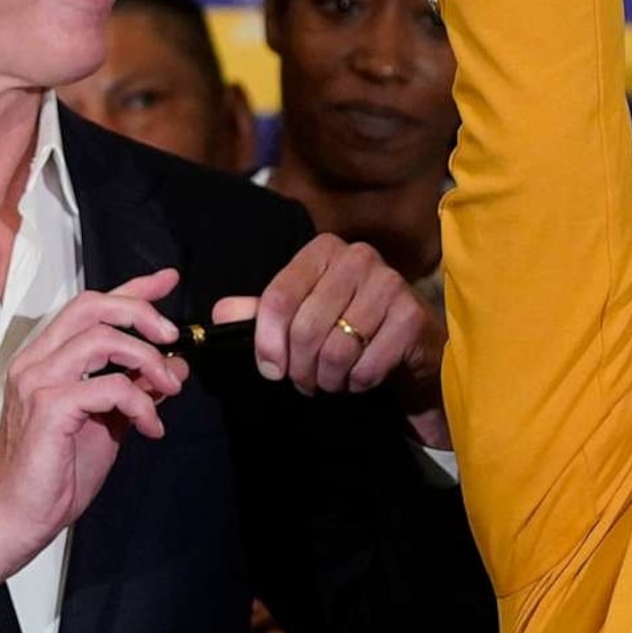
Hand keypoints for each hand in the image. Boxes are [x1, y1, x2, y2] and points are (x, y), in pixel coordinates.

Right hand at [0, 269, 184, 604]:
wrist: (19, 517)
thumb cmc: (56, 474)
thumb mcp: (106, 423)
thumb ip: (133, 390)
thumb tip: (173, 367)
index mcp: (45, 359)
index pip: (89, 306)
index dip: (132, 289)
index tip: (167, 279)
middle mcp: (35, 362)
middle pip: (92, 306)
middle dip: (141, 313)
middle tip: (173, 339)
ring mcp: (38, 382)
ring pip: (103, 340)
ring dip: (148, 361)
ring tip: (170, 389)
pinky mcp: (49, 408)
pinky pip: (109, 387)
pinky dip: (141, 403)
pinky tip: (150, 428)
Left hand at [213, 234, 433, 406]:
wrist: (411, 343)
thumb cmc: (349, 323)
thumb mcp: (301, 314)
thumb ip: (260, 312)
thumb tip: (220, 314)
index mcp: (323, 250)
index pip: (278, 299)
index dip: (267, 343)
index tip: (270, 370)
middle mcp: (357, 257)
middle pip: (305, 328)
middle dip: (300, 368)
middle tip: (305, 382)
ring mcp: (389, 283)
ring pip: (336, 349)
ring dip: (328, 379)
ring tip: (331, 380)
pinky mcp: (411, 315)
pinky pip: (366, 365)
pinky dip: (357, 383)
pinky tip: (360, 378)